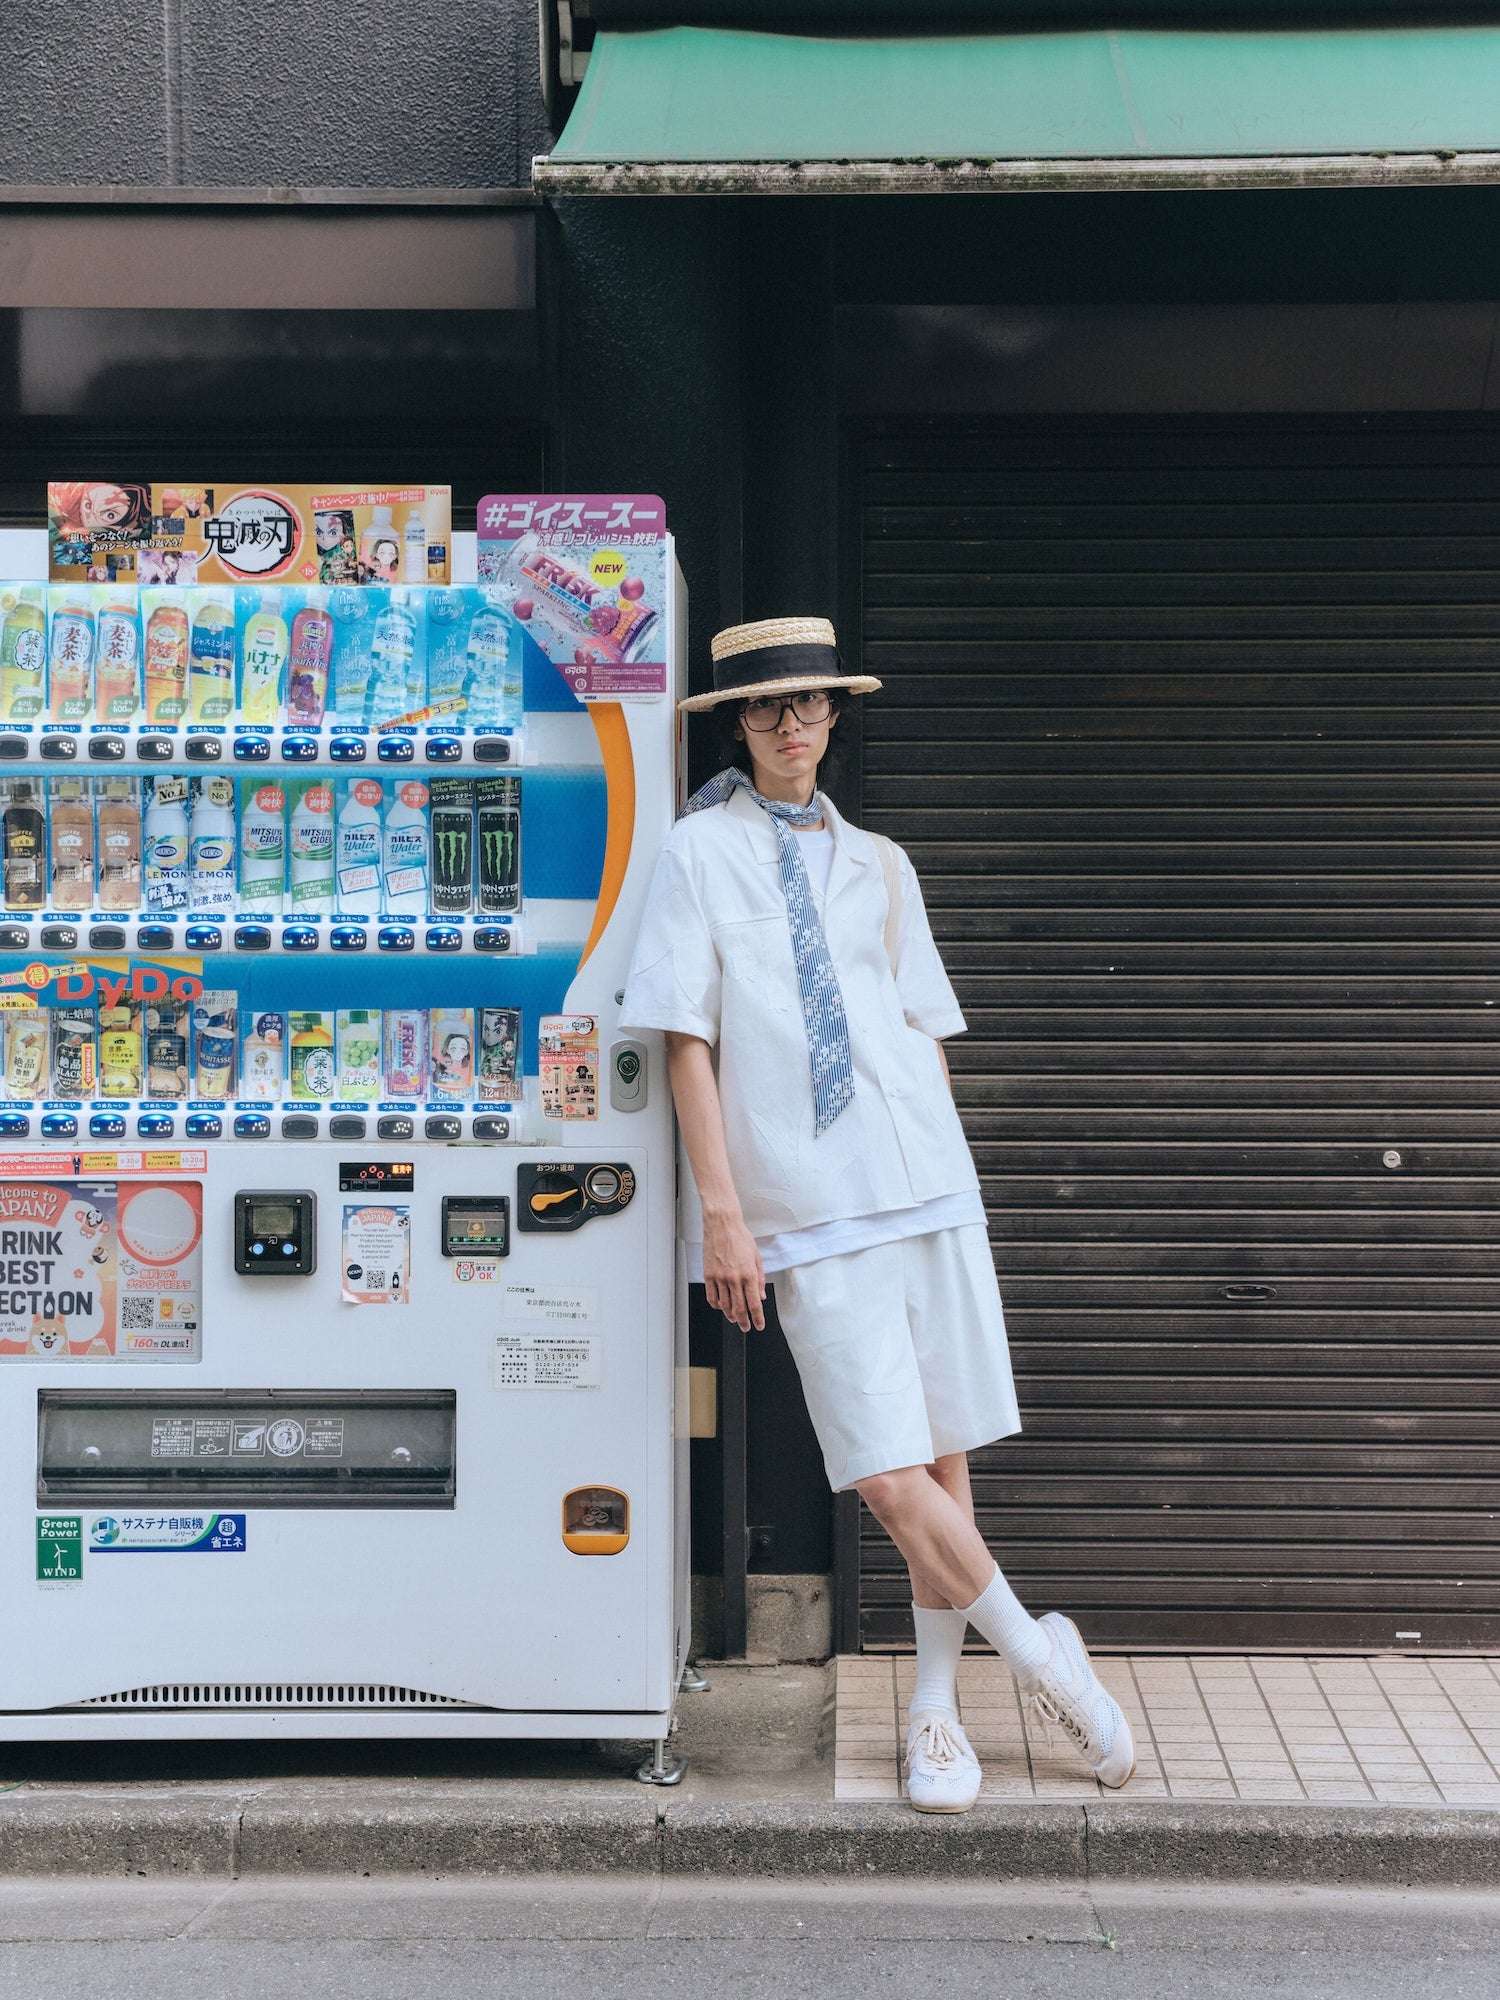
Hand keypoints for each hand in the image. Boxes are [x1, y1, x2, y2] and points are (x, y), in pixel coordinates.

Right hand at [702, 1211, 765, 1331]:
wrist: (722, 1225)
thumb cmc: (740, 1237)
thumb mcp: (757, 1257)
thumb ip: (760, 1278)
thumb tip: (761, 1295)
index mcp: (749, 1274)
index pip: (754, 1304)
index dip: (758, 1318)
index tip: (759, 1325)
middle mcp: (734, 1278)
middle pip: (739, 1309)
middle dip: (744, 1322)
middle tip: (746, 1327)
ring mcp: (720, 1277)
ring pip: (725, 1305)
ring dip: (730, 1315)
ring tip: (734, 1319)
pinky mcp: (709, 1275)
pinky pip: (711, 1296)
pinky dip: (716, 1305)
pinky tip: (720, 1307)